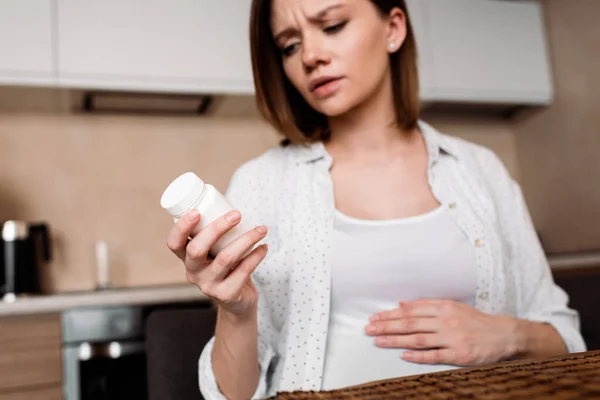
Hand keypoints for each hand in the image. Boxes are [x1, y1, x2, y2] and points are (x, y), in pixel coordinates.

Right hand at [166, 209, 267, 316]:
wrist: (237, 303)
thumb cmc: (227, 269)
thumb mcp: (215, 253)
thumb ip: (216, 235)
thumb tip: (232, 206)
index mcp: (186, 259)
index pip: (174, 243)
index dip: (181, 227)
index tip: (197, 211)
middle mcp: (193, 273)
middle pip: (197, 249)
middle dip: (217, 228)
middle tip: (237, 214)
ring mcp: (209, 286)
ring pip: (225, 259)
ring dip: (246, 239)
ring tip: (261, 229)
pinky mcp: (226, 294)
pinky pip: (243, 271)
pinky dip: (256, 256)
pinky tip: (264, 247)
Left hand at [365, 300, 519, 365]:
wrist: (503, 334)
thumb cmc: (475, 320)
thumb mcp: (452, 306)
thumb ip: (427, 305)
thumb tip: (402, 304)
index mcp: (442, 307)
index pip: (410, 311)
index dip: (390, 314)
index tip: (374, 318)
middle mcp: (445, 321)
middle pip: (410, 323)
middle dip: (386, 326)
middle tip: (369, 329)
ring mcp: (451, 338)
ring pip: (417, 339)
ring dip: (395, 340)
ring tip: (378, 341)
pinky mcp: (458, 354)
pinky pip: (434, 355)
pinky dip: (417, 356)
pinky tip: (403, 355)